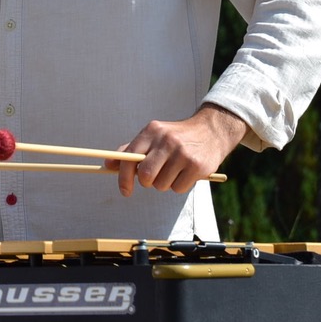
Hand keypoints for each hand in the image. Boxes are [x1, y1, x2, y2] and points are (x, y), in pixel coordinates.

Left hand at [108, 103, 247, 196]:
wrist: (211, 131)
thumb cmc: (177, 137)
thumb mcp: (154, 136)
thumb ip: (131, 150)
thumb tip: (108, 164)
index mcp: (152, 131)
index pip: (129, 157)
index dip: (123, 177)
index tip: (125, 190)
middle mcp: (167, 140)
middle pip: (145, 175)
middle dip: (146, 182)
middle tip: (153, 179)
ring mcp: (183, 153)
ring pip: (161, 185)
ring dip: (165, 184)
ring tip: (174, 171)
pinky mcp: (197, 166)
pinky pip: (178, 189)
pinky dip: (179, 186)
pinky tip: (186, 173)